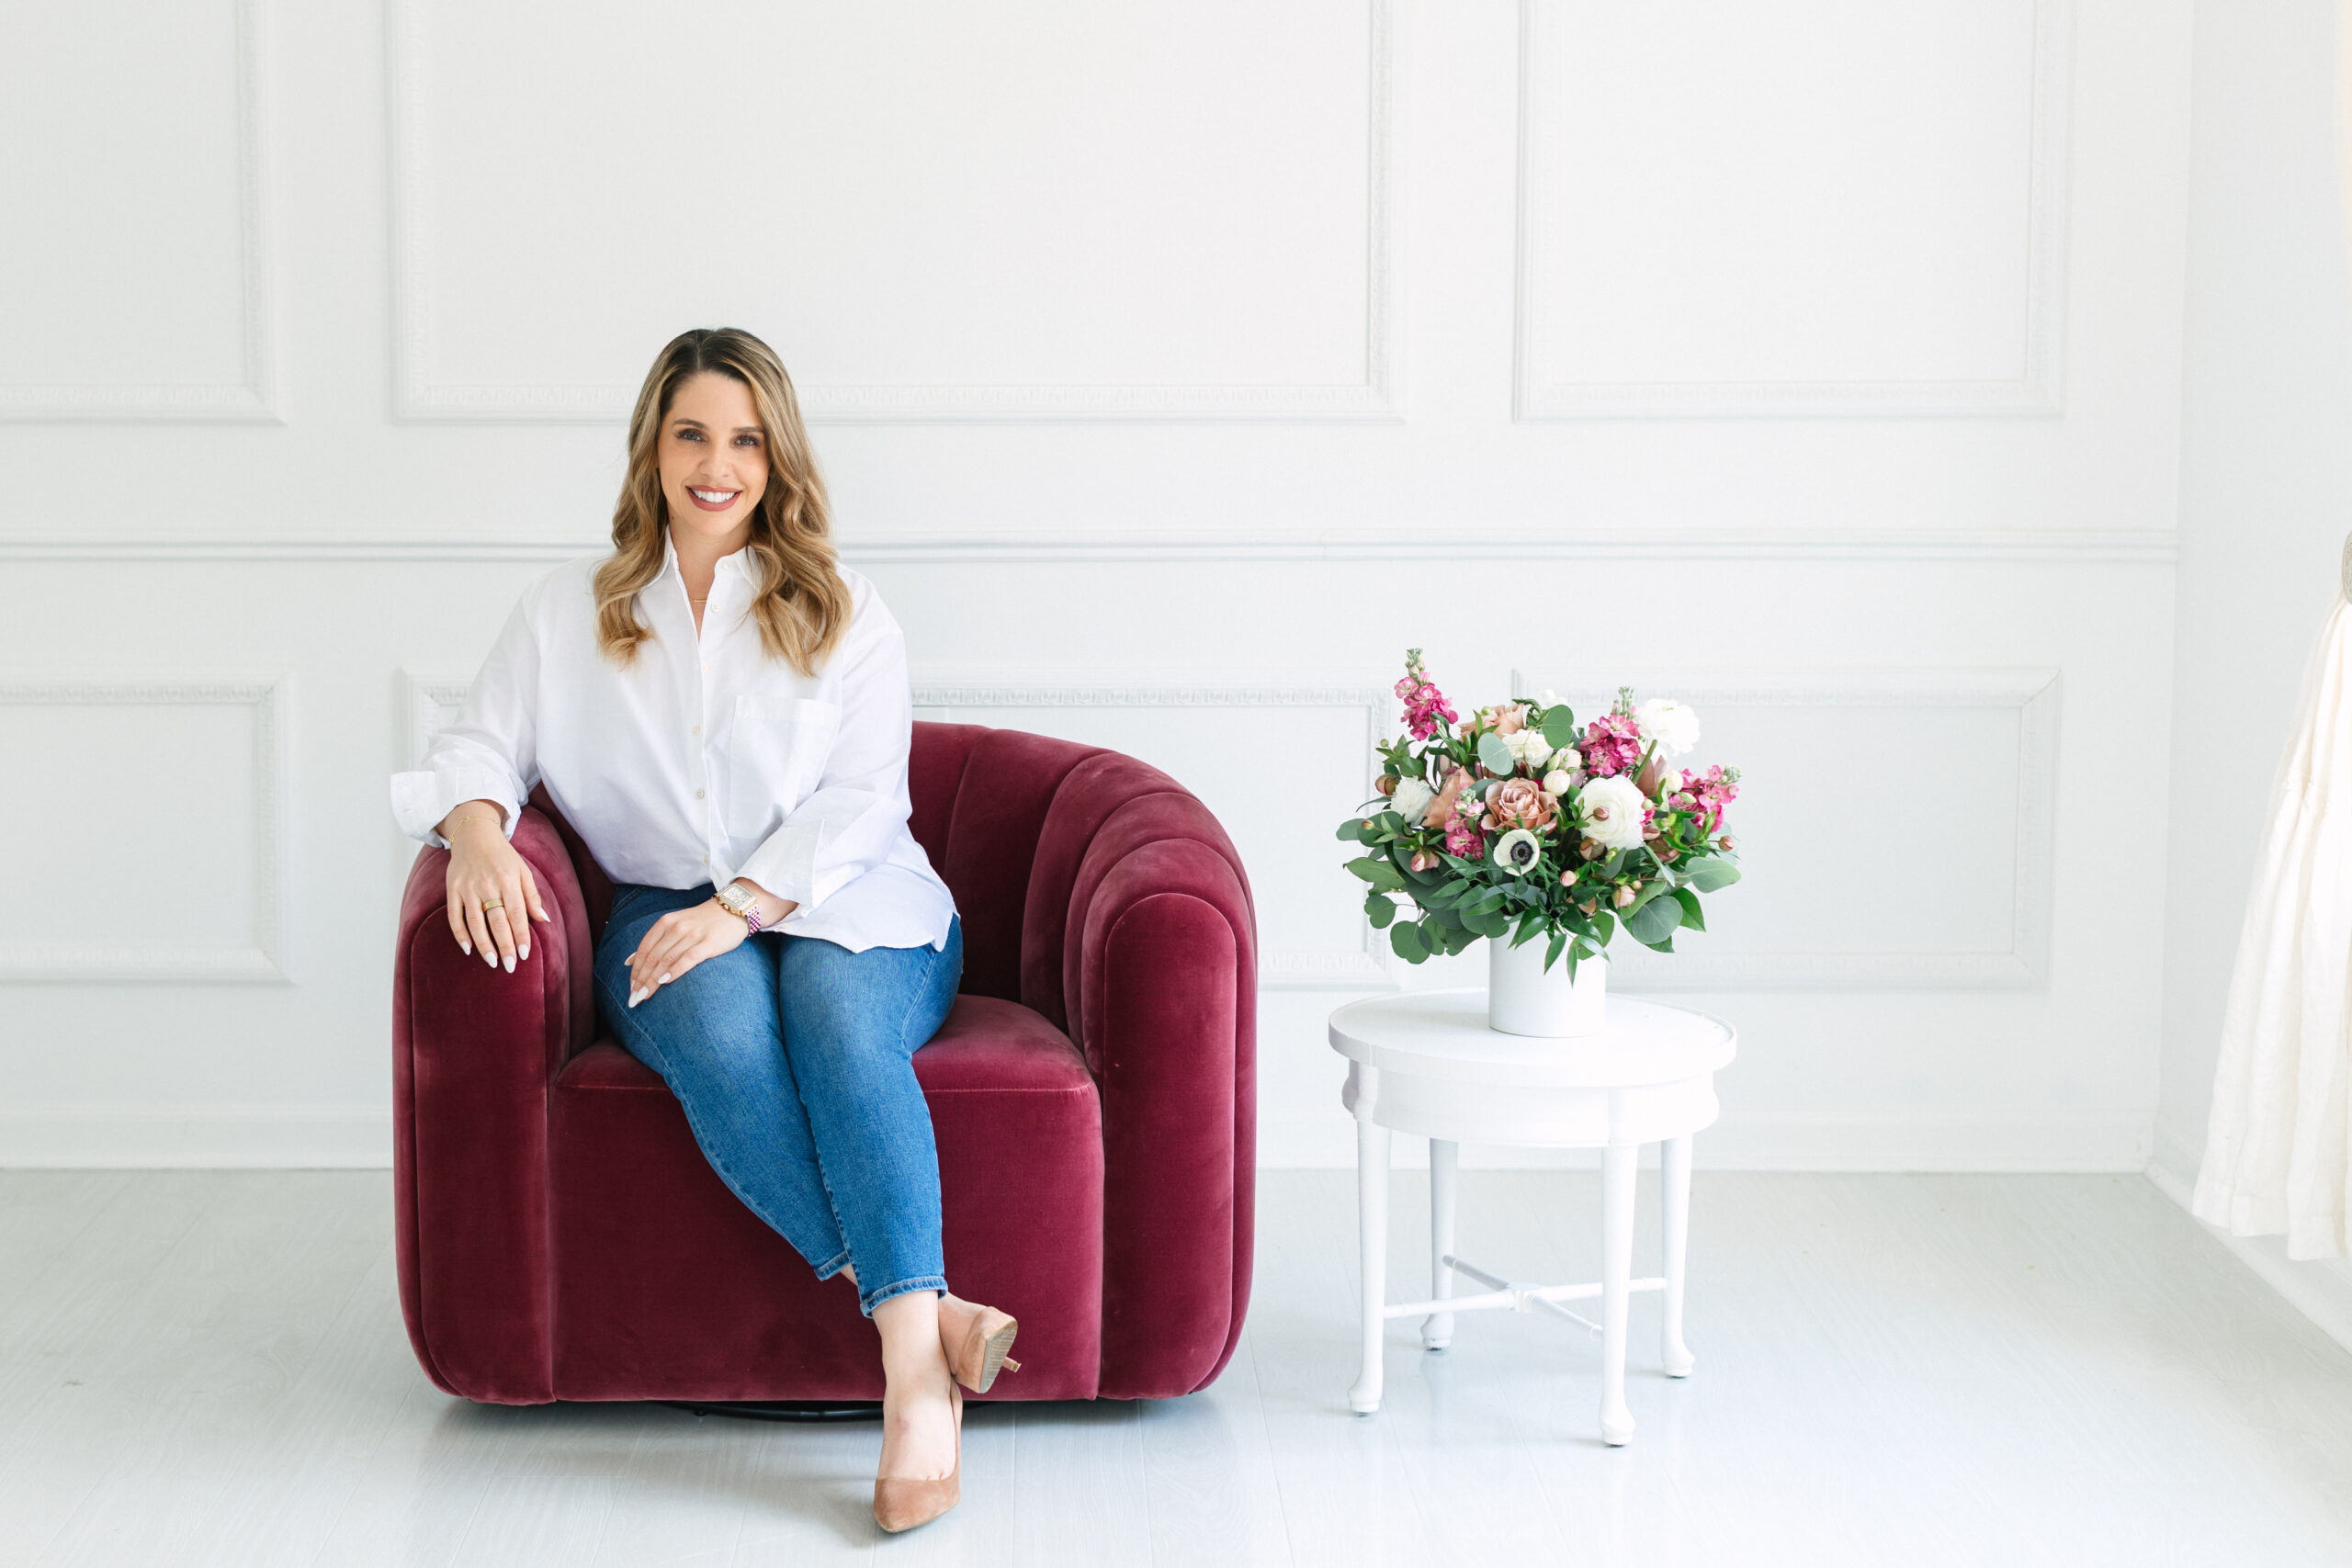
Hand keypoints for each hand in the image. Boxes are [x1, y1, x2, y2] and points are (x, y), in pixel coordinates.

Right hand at [437, 800, 550, 971]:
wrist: (474, 835)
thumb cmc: (503, 856)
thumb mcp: (523, 870)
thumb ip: (532, 896)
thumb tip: (544, 920)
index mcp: (508, 880)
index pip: (516, 913)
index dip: (520, 935)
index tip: (524, 954)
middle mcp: (487, 884)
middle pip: (496, 920)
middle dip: (504, 945)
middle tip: (509, 965)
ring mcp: (467, 888)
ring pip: (475, 922)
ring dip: (483, 944)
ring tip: (492, 962)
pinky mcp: (452, 889)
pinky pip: (454, 916)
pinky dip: (460, 934)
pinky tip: (468, 949)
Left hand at [625, 899, 748, 1007]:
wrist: (734, 910)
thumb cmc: (703, 922)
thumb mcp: (675, 925)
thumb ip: (655, 942)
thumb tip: (629, 962)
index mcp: (666, 923)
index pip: (644, 949)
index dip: (635, 971)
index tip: (631, 989)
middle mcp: (676, 927)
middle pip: (652, 957)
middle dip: (641, 980)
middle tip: (634, 999)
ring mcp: (692, 934)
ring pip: (666, 960)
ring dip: (652, 981)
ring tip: (644, 996)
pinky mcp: (708, 943)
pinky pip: (687, 959)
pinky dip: (674, 971)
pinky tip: (664, 982)